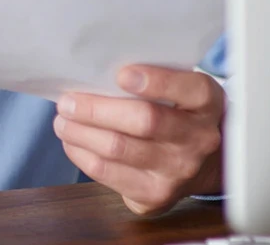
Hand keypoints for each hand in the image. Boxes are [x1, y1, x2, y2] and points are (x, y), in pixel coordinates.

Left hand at [53, 65, 224, 215]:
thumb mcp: (180, 90)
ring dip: (80, 133)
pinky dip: (81, 154)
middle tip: (67, 101)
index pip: (190, 89)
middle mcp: (199, 139)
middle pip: (144, 121)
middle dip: (97, 109)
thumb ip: (152, 78)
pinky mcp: (155, 196)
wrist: (202, 165)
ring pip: (118, 149)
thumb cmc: (177, 114)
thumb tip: (94, 72)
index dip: (156, 81)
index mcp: (207, 103)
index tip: (121, 74)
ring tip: (62, 120)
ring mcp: (178, 172)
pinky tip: (72, 141)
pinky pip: (108, 174)